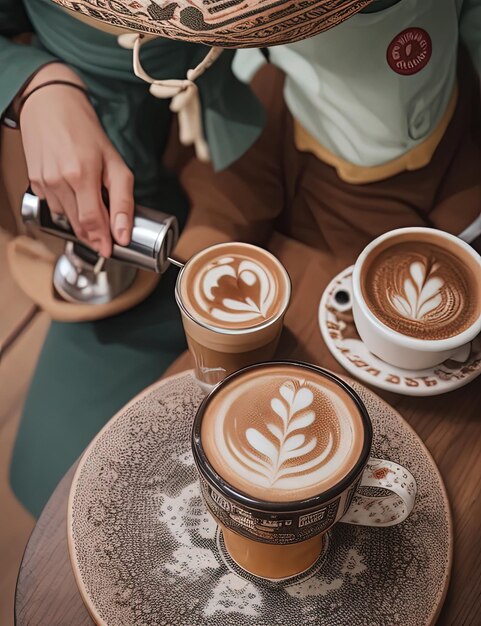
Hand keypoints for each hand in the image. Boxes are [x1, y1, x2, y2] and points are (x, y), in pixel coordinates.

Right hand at [18, 63, 133, 256]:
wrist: (51, 104)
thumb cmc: (86, 130)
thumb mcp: (115, 162)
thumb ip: (123, 200)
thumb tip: (123, 233)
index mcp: (81, 175)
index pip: (93, 222)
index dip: (102, 240)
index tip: (110, 250)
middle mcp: (58, 181)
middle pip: (78, 225)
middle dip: (94, 234)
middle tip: (107, 236)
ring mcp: (43, 182)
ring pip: (66, 218)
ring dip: (81, 220)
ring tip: (92, 205)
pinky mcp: (34, 182)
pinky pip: (54, 206)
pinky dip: (68, 208)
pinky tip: (75, 194)